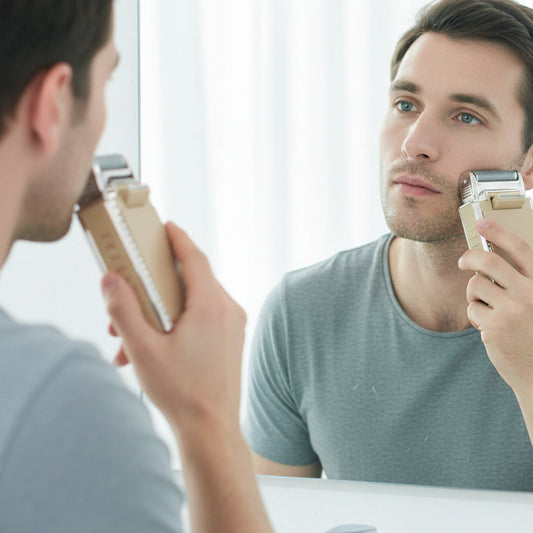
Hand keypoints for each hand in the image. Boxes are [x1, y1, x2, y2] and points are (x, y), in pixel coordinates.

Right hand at [100, 222, 246, 433]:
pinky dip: (175, 324)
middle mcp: (227, 311)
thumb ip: (123, 310)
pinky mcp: (230, 340)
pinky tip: (150, 349)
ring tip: (128, 338)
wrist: (211, 429)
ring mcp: (232, 326)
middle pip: (189, 281)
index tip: (165, 227)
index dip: (178, 239)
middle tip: (126, 297)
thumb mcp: (143, 349)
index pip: (195, 258)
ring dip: (160, 312)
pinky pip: (201, 319)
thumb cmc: (181, 392)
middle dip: (153, 288)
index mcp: (211, 306)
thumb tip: (111, 280)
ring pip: (192, 302)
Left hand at [458, 218, 532, 391]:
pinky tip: (490, 329)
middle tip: (463, 261)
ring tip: (487, 309)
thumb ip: (519, 283)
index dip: (499, 232)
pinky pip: (472, 309)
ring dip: (474, 295)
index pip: (521, 248)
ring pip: (475, 285)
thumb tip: (486, 262)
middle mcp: (531, 293)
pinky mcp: (494, 326)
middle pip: (488, 261)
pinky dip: (476, 316)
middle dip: (470, 257)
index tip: (482, 223)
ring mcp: (513, 310)